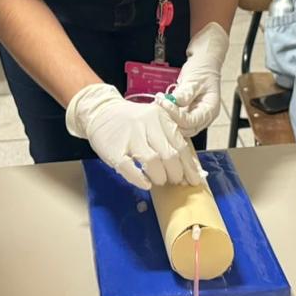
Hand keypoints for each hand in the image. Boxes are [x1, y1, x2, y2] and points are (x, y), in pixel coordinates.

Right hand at [66, 83, 201, 189]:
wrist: (101, 112)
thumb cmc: (133, 122)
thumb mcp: (155, 122)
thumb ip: (171, 139)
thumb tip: (191, 168)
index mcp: (161, 117)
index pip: (181, 145)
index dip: (189, 166)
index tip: (194, 180)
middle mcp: (147, 125)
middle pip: (169, 155)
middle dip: (176, 173)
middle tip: (175, 181)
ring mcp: (130, 137)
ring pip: (152, 162)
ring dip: (160, 177)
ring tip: (159, 180)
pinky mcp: (114, 149)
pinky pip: (130, 168)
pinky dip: (140, 179)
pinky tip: (145, 184)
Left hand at [166, 23, 227, 136]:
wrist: (204, 63)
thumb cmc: (203, 70)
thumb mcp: (195, 79)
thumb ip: (186, 93)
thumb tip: (175, 103)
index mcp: (210, 110)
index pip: (191, 121)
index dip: (175, 114)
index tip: (164, 103)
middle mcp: (204, 117)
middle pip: (186, 129)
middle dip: (171, 119)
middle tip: (160, 104)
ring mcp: (196, 117)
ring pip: (181, 127)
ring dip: (169, 118)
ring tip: (161, 103)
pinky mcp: (188, 114)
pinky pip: (178, 121)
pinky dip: (169, 115)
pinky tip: (163, 105)